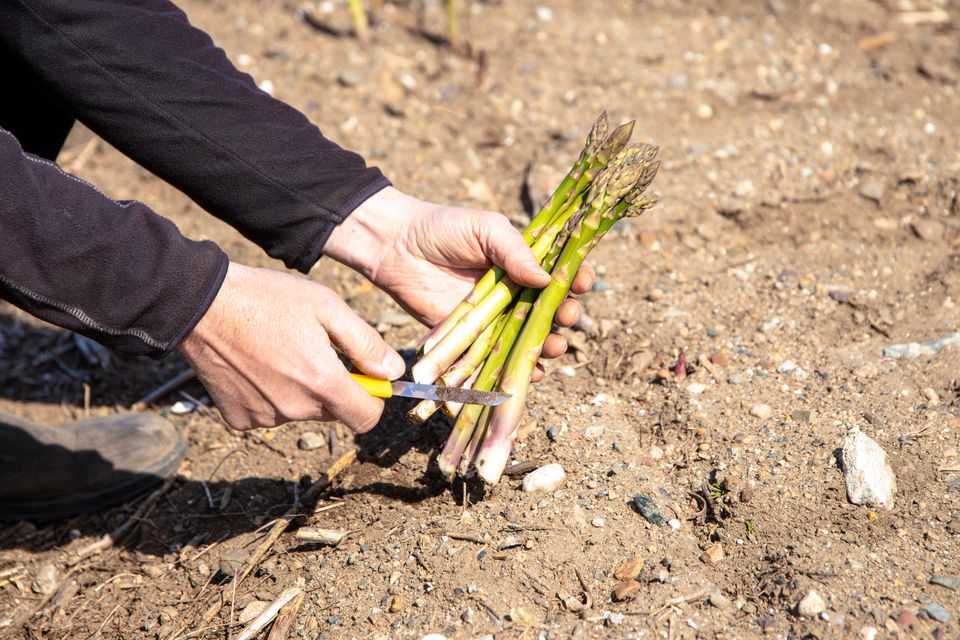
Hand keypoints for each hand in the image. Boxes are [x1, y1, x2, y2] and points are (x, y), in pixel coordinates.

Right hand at [179, 262, 404, 430]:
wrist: (201, 305)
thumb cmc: (268, 299)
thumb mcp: (327, 308)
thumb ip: (366, 344)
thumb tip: (394, 371)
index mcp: (322, 383)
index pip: (367, 419)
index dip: (372, 399)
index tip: (365, 378)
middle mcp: (295, 409)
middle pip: (334, 412)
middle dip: (334, 388)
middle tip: (314, 350)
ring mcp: (265, 417)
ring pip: (301, 411)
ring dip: (300, 390)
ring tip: (279, 351)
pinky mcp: (240, 418)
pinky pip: (269, 413)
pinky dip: (270, 395)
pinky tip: (257, 365)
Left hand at [324, 187, 594, 378]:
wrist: (394, 247)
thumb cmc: (442, 228)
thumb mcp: (484, 228)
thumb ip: (514, 250)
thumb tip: (545, 277)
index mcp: (522, 261)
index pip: (559, 273)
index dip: (575, 279)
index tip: (582, 282)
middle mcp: (514, 292)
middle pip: (550, 310)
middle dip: (565, 316)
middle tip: (567, 317)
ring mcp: (494, 317)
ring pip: (529, 337)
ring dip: (546, 345)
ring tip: (553, 347)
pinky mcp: (472, 338)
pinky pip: (498, 357)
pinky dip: (515, 368)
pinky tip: (529, 372)